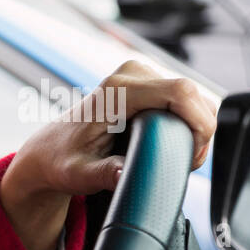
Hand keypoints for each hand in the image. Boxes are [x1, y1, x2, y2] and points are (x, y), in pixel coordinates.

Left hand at [0, 60, 218, 249]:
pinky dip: (188, 121)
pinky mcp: (147, 83)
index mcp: (117, 90)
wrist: (49, 149)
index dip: (199, 123)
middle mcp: (130, 75)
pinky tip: (173, 142)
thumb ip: (103, 174)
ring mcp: (139, 75)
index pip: (180, 92)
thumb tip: (124, 174)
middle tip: (185, 163)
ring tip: (177, 156)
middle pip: (193, 95)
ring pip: (193, 96)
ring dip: (195, 127)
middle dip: (199, 131)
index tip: (193, 155)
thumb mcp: (80, 173)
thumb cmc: (62, 161)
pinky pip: (185, 99)